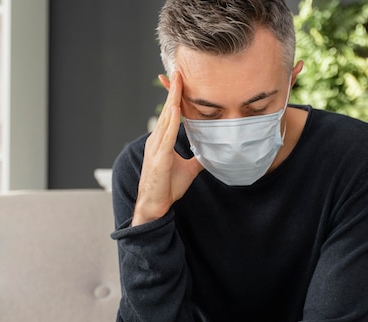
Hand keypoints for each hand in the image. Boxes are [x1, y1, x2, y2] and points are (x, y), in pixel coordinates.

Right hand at [132, 71, 202, 225]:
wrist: (156, 204)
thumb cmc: (167, 187)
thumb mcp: (189, 170)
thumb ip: (198, 159)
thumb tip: (211, 154)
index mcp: (163, 140)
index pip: (170, 114)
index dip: (175, 96)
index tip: (180, 79)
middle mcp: (157, 139)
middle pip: (167, 110)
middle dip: (173, 90)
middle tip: (179, 70)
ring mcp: (156, 146)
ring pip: (166, 117)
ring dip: (173, 99)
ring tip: (178, 81)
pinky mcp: (159, 156)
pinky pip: (166, 134)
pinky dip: (171, 120)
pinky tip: (176, 108)